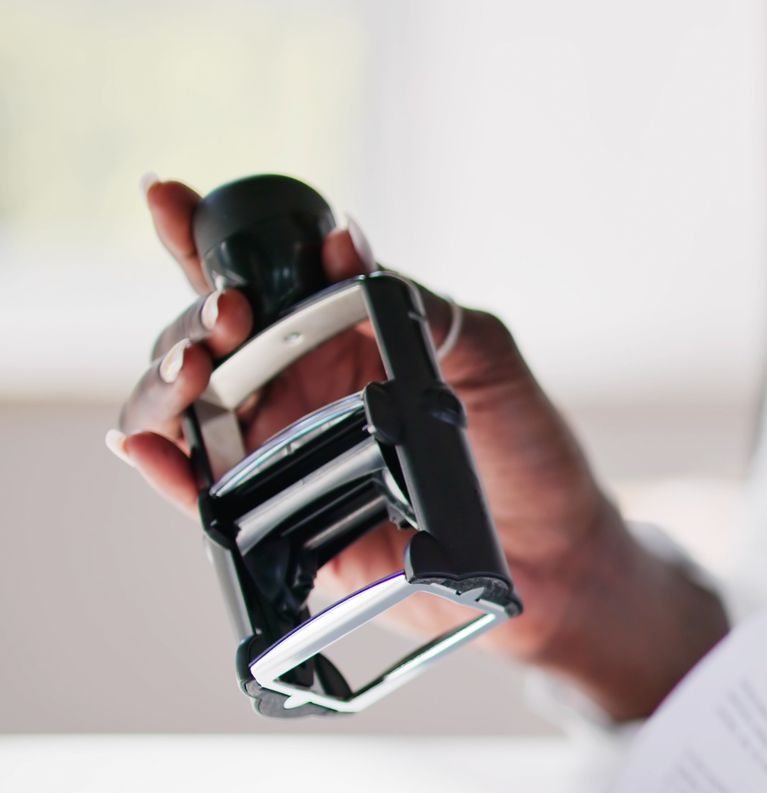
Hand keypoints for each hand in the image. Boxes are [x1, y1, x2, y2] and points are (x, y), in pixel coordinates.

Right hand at [110, 177, 723, 717]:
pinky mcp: (279, 526)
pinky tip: (149, 446)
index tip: (175, 204)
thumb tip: (343, 241)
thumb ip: (412, 302)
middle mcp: (294, 389)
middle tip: (225, 313)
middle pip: (205, 341)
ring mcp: (279, 455)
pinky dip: (168, 470)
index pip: (254, 276)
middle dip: (195, 318)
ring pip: (189, 412)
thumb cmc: (525, 445)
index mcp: (334, 335)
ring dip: (169, 385)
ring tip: (192, 370)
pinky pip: (206, 497)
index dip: (202, 237)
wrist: (553, 552)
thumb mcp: (483, 354)